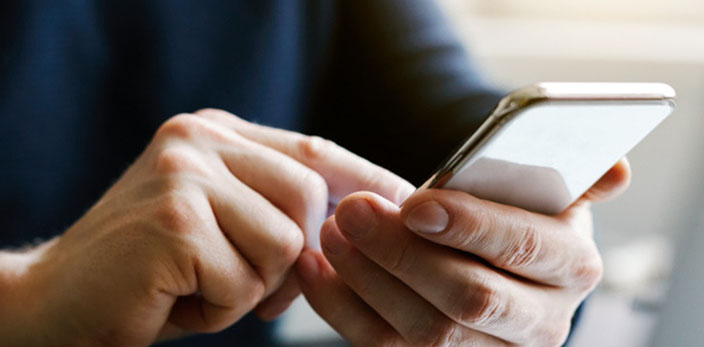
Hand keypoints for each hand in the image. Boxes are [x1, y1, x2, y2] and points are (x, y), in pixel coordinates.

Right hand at [4, 109, 412, 344]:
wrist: (54, 304)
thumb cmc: (151, 274)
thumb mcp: (220, 225)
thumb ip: (274, 205)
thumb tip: (359, 215)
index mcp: (215, 133)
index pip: (314, 151)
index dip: (365, 181)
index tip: (408, 204)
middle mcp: (200, 139)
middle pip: (310, 199)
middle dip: (290, 259)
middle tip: (239, 285)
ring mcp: (185, 174)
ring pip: (285, 243)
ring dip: (250, 287)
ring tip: (196, 287)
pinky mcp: (174, 219)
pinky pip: (246, 279)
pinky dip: (219, 308)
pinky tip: (175, 299)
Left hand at [298, 159, 630, 345]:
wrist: (490, 251)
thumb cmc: (515, 209)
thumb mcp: (549, 188)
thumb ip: (576, 175)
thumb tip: (614, 168)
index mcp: (571, 267)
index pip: (526, 249)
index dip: (472, 226)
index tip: (417, 203)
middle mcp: (537, 320)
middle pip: (467, 298)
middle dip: (403, 254)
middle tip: (355, 211)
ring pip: (419, 330)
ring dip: (366, 278)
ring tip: (333, 231)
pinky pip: (381, 346)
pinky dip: (341, 306)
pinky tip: (317, 266)